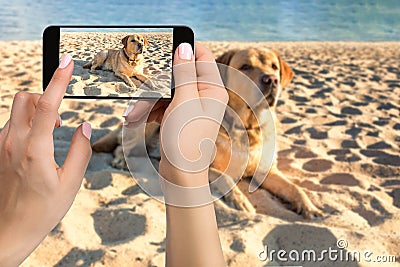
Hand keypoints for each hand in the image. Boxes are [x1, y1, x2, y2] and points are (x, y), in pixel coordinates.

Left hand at [0, 55, 91, 266]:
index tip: (66, 62)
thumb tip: (84, 127)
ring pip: (17, 109)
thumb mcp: (70, 184)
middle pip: (25, 98)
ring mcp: (2, 145)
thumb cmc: (41, 210)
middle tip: (58, 120)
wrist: (10, 229)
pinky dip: (27, 123)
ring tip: (50, 134)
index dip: (58, 80)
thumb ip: (81, 151)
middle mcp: (13, 142)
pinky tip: (37, 144)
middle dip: (45, 98)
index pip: (47, 105)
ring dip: (36, 112)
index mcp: (34, 150)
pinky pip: (12, 123)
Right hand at [124, 43, 226, 266]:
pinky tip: (136, 119)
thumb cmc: (185, 141)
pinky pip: (162, 104)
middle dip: (155, 85)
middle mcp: (204, 95)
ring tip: (132, 116)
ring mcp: (190, 106)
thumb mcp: (183, 102)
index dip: (184, 50)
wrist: (180, 175)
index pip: (201, 56)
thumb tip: (185, 46)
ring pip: (165, 90)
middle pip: (176, 74)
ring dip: (147, 101)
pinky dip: (148, 110)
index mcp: (212, 89)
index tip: (163, 50)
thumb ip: (183, 73)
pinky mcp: (178, 116)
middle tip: (140, 95)